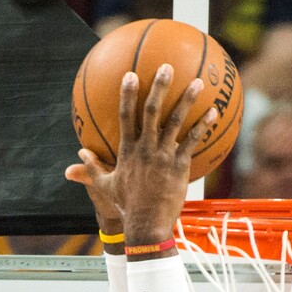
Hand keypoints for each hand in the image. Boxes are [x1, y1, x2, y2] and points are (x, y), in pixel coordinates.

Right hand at [70, 66, 216, 246]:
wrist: (146, 224)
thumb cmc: (126, 207)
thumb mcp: (105, 187)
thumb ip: (92, 168)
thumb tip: (78, 154)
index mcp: (127, 150)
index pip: (125, 115)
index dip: (127, 93)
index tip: (131, 74)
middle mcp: (145, 148)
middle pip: (153, 111)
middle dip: (159, 86)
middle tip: (167, 67)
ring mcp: (164, 156)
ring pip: (176, 122)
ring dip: (187, 100)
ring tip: (197, 82)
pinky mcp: (179, 166)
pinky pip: (193, 141)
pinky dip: (203, 125)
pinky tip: (213, 112)